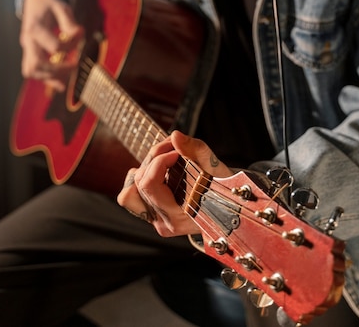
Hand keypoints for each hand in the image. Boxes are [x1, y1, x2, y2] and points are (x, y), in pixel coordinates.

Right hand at [19, 0, 83, 90]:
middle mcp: (27, 41)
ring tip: (69, 74)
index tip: (80, 36)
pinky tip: (61, 84)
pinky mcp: (30, 53)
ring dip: (50, 76)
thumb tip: (79, 34)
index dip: (71, 46)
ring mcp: (27, 48)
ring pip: (32, 71)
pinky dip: (47, 79)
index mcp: (35, 28)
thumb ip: (69, 22)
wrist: (35, 0)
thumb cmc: (49, 3)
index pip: (54, 47)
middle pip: (36, 65)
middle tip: (74, 65)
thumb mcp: (61, 7)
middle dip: (57, 70)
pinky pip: (34, 71)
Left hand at [117, 130, 231, 236]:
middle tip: (173, 148)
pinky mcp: (153, 216)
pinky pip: (133, 197)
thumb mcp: (214, 167)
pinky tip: (158, 173)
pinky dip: (142, 180)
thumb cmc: (224, 187)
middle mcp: (163, 222)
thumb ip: (195, 150)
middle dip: (154, 157)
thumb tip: (174, 135)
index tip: (177, 151)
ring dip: (143, 171)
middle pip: (140, 182)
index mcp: (178, 215)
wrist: (229, 205)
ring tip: (162, 161)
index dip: (160, 159)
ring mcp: (156, 221)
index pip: (150, 183)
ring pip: (129, 193)